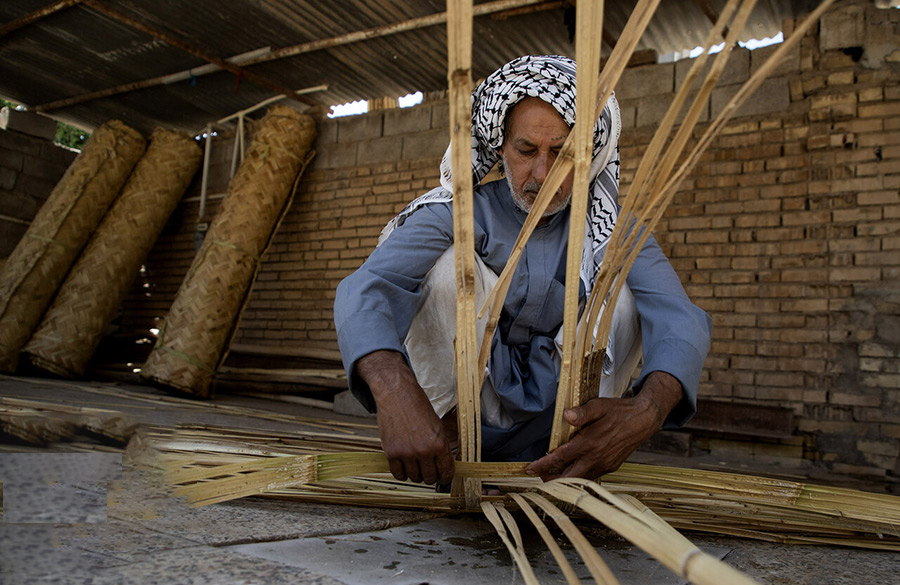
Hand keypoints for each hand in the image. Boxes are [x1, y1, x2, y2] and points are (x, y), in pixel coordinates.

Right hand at [356, 350, 454, 484]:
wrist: (397, 394)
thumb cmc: (418, 408)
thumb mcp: (437, 426)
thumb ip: (441, 448)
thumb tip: (443, 467)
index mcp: (439, 444)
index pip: (446, 472)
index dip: (445, 478)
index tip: (443, 479)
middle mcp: (424, 451)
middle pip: (429, 478)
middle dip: (430, 476)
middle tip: (427, 470)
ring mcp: (407, 453)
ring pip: (414, 478)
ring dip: (416, 474)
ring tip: (415, 465)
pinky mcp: (391, 453)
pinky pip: (398, 474)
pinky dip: (402, 473)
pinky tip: (404, 467)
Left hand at [525, 371, 682, 480]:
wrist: (644, 419)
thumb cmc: (620, 411)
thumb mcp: (599, 406)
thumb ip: (581, 413)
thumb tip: (566, 416)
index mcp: (589, 444)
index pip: (560, 459)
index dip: (542, 465)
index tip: (529, 468)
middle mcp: (596, 458)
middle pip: (567, 477)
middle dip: (550, 479)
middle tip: (538, 475)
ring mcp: (604, 465)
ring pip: (580, 480)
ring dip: (564, 479)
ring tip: (551, 474)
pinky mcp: (611, 467)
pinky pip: (591, 477)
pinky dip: (578, 476)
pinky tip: (573, 470)